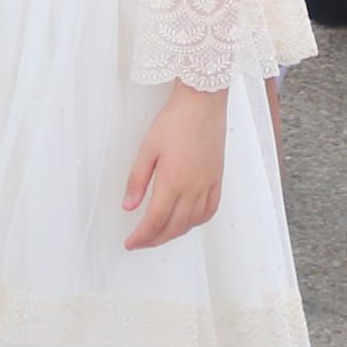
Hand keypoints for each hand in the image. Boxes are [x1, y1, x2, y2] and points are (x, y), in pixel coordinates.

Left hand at [120, 85, 227, 250]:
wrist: (202, 104)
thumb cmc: (174, 121)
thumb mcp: (147, 149)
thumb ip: (137, 180)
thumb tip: (128, 205)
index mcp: (172, 182)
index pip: (154, 220)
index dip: (141, 236)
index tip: (131, 243)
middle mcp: (192, 189)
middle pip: (173, 226)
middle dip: (155, 239)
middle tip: (141, 242)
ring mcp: (208, 185)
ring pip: (192, 222)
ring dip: (174, 233)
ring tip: (159, 234)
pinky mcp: (217, 179)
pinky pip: (210, 210)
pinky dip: (197, 222)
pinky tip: (187, 222)